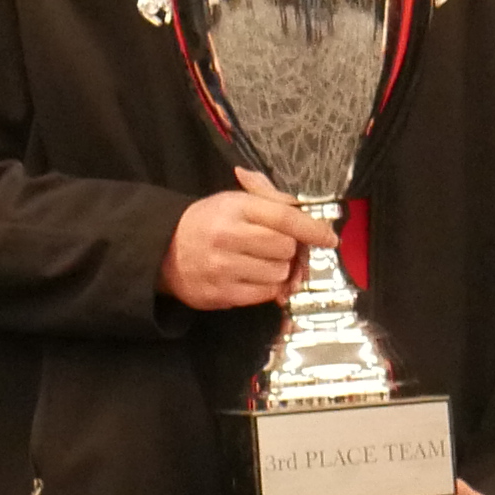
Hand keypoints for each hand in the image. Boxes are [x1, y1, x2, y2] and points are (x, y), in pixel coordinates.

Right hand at [162, 167, 331, 309]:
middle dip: (291, 249)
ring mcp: (223, 268)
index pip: (285, 218)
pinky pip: (265, 294)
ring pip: (279, 273)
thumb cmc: (208, 222)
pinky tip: (255, 278)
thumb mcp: (235, 201)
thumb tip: (304, 208)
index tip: (329, 238)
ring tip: (263, 263)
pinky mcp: (221, 294)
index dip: (313, 229)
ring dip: (280, 270)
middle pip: (287, 248)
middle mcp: (228, 236)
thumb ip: (271, 200)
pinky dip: (268, 287)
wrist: (164, 250)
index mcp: (235, 207)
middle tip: (282, 249)